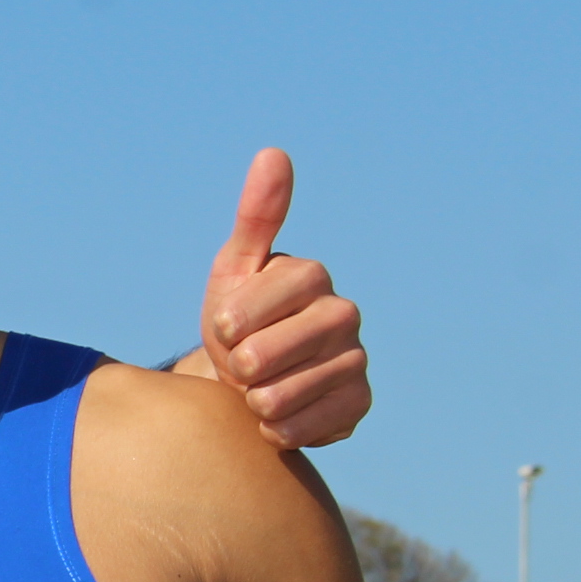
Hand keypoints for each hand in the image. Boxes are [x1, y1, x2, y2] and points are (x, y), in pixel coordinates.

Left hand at [195, 148, 369, 447]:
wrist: (253, 383)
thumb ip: (256, 217)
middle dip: (236, 365)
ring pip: (284, 394)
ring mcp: (355, 359)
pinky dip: (281, 428)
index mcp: (310, 275)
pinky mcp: (359, 403)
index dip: (227, 324)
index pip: (254, 303)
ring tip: (255, 389)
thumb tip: (273, 153)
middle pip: (266, 354)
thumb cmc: (239, 320)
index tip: (221, 328)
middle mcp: (343, 313)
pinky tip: (275, 416)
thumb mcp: (235, 268)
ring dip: (255, 399)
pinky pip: (311, 425)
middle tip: (238, 364)